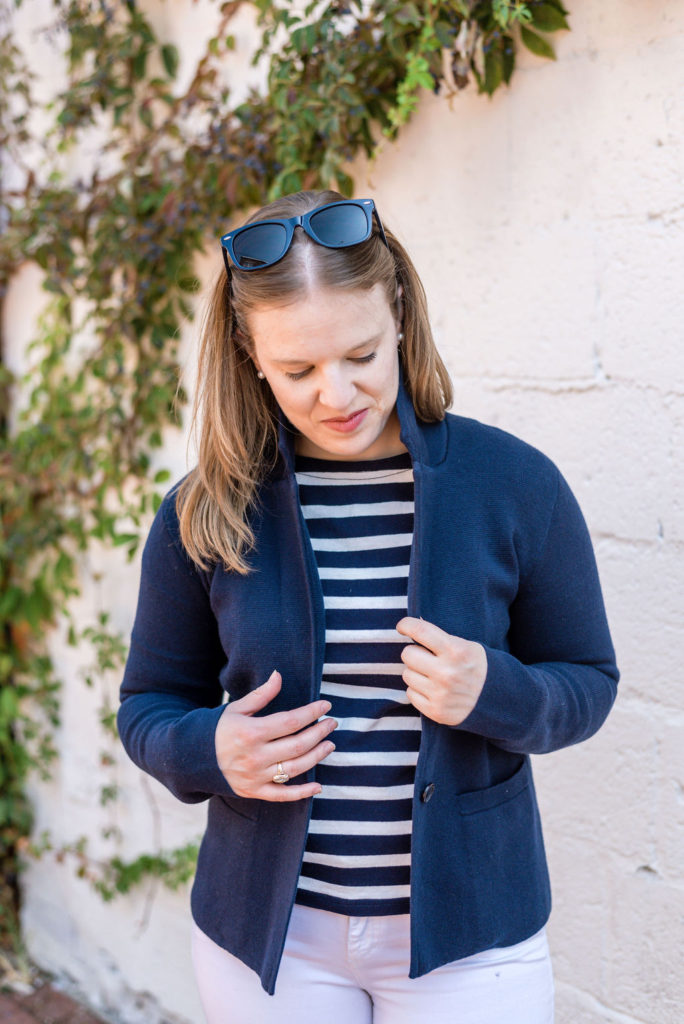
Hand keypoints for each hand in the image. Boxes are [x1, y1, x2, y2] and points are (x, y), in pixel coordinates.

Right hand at [214, 670, 336, 800]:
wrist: (192, 758)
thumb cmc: (218, 728)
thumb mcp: (236, 708)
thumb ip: (261, 694)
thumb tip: (279, 675)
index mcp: (250, 732)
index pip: (290, 721)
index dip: (311, 713)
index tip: (326, 705)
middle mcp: (254, 756)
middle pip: (297, 745)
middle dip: (319, 733)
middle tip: (332, 723)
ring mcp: (254, 776)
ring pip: (295, 768)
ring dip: (317, 756)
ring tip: (330, 744)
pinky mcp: (253, 791)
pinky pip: (282, 795)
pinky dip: (301, 793)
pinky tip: (318, 787)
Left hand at [396, 617, 486, 725]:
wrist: (496, 700)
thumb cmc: (475, 667)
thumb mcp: (466, 646)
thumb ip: (441, 639)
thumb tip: (409, 628)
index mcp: (456, 651)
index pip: (420, 631)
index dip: (406, 625)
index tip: (402, 626)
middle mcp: (447, 673)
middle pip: (407, 654)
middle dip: (415, 653)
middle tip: (427, 658)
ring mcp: (441, 694)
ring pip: (407, 674)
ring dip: (416, 673)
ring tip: (433, 676)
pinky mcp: (436, 711)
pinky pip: (410, 693)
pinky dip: (418, 690)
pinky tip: (434, 690)